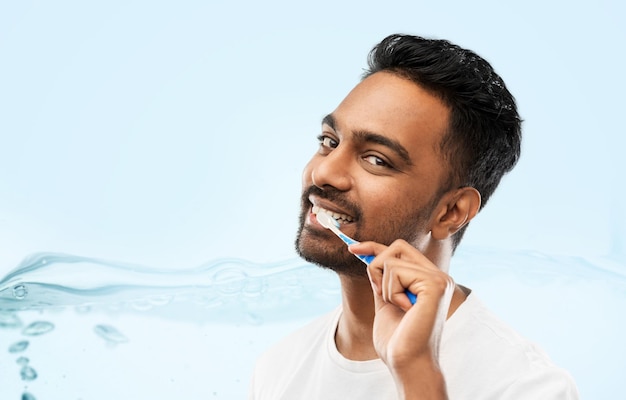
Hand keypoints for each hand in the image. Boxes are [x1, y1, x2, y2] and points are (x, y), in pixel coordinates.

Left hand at [349, 239, 454, 398]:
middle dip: (377, 266)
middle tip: (380, 293)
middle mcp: (438, 276)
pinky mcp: (435, 284)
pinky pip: (397, 272)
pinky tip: (404, 310)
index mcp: (429, 281)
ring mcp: (439, 279)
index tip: (353, 248)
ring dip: (385, 287)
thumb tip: (369, 256)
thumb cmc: (398, 341)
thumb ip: (383, 280)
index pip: (401, 251)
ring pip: (392, 260)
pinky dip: (392, 292)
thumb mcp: (385, 302)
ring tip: (398, 308)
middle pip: (397, 247)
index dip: (375, 246)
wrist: (407, 363)